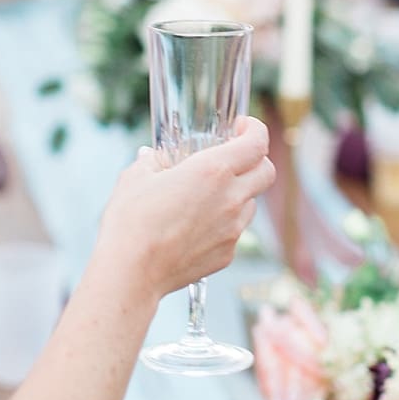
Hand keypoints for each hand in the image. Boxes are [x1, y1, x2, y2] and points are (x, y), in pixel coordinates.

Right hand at [90, 117, 274, 302]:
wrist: (131, 272)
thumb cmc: (131, 222)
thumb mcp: (137, 177)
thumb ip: (155, 160)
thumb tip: (157, 156)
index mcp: (213, 170)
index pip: (257, 143)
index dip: (256, 130)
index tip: (244, 127)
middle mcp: (231, 198)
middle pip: (267, 171)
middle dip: (256, 159)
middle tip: (235, 157)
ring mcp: (233, 228)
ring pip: (252, 202)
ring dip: (239, 193)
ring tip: (207, 195)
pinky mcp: (228, 253)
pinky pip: (236, 230)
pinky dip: (225, 222)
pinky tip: (197, 225)